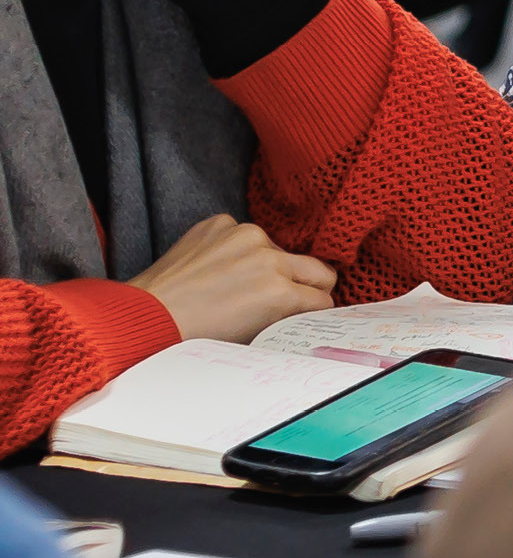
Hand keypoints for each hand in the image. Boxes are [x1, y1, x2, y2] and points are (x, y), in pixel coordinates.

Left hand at [131, 212, 336, 344]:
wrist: (144, 315)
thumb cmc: (193, 334)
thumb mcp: (252, 334)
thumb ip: (285, 317)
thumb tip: (305, 310)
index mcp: (279, 291)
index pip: (323, 298)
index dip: (314, 310)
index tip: (305, 314)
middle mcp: (268, 257)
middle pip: (319, 270)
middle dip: (310, 286)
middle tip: (290, 299)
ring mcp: (244, 235)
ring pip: (281, 250)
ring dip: (270, 265)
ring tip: (240, 284)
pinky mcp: (220, 223)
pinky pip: (246, 235)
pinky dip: (239, 249)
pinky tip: (218, 267)